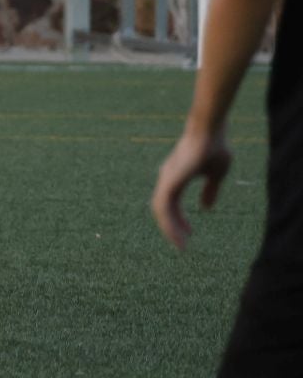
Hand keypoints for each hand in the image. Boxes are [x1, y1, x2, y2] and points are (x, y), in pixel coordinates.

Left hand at [152, 128, 232, 250]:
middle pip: (163, 209)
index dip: (178, 219)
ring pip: (161, 211)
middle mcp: (167, 179)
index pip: (171, 204)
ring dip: (169, 229)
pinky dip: (169, 222)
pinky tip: (179, 234)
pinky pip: (163, 207)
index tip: (189, 233)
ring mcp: (166, 179)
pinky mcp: (169, 181)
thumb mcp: (216, 174)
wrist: (210, 131)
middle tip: (182, 245)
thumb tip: (206, 208)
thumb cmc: (214, 148)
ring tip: (181, 245)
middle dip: (172, 228)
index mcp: (176, 177)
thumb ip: (210, 190)